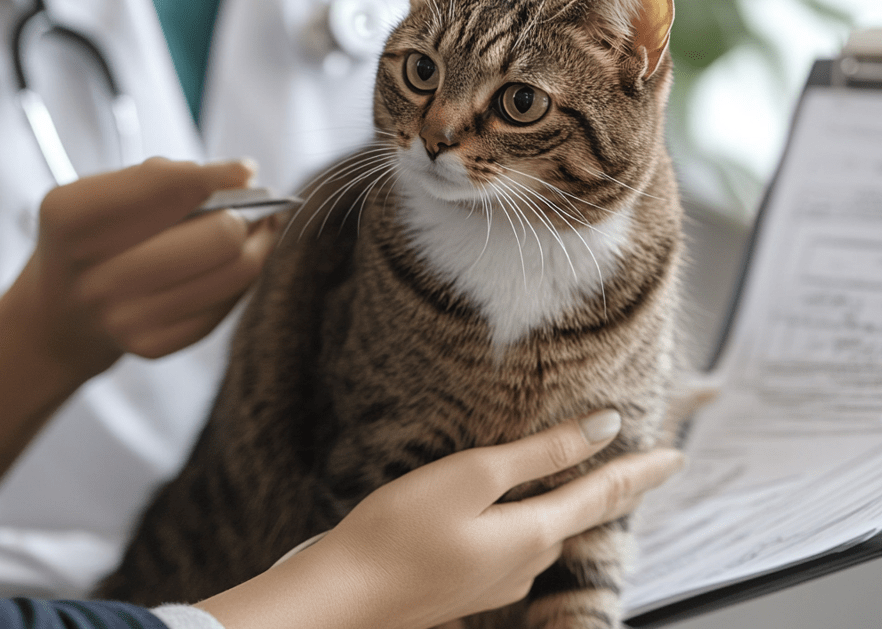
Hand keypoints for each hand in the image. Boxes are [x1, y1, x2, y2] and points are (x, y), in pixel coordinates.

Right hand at [24, 157, 279, 378]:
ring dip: (259, 242)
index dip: (219, 174)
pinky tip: (234, 263)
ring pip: (237, 270)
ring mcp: (124, 319)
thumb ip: (166, 177)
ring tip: (259, 228)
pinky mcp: (154, 345)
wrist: (62, 314)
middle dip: (250, 213)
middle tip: (258, 205)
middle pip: (221, 234)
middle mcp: (94, 276)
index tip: (246, 170)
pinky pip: (230, 302)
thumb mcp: (106, 193)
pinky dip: (243, 276)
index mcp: (72, 218)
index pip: (167, 185)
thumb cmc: (98, 238)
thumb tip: (243, 176)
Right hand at [198, 413, 684, 628]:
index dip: (642, 471)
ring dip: (579, 504)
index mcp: (533, 533)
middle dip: (618, 489)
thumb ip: (541, 453)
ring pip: (554, 532)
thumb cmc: (401, 528)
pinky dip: (541, 520)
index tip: (677, 455)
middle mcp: (527, 563)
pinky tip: (530, 511)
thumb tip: (604, 428)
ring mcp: (500, 579)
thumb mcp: (474, 475)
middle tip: (648, 466)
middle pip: (585, 517)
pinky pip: (524, 545)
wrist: (348, 596)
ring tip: (597, 481)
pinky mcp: (474, 583)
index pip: (604, 494)